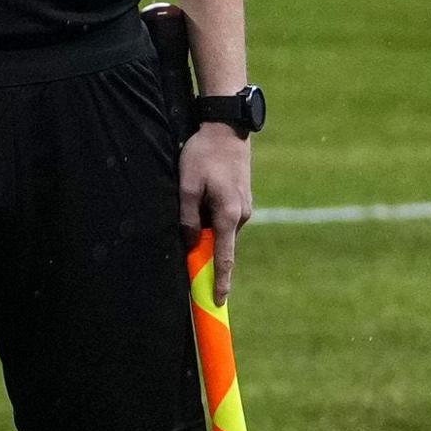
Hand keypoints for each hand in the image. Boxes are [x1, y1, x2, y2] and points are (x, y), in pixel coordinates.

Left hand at [180, 121, 252, 297]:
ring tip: (191, 208)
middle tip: (189, 262)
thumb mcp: (186, 185)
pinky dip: (211, 221)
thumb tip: (191, 243)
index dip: (220, 280)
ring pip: (220, 231)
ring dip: (205, 232)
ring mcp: (244, 208)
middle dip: (205, 256)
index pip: (224, 256)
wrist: (227, 130)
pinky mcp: (241, 200)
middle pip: (221, 246)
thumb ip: (187, 217)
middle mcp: (241, 215)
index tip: (218, 300)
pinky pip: (223, 219)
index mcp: (228, 214)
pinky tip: (199, 201)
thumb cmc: (203, 155)